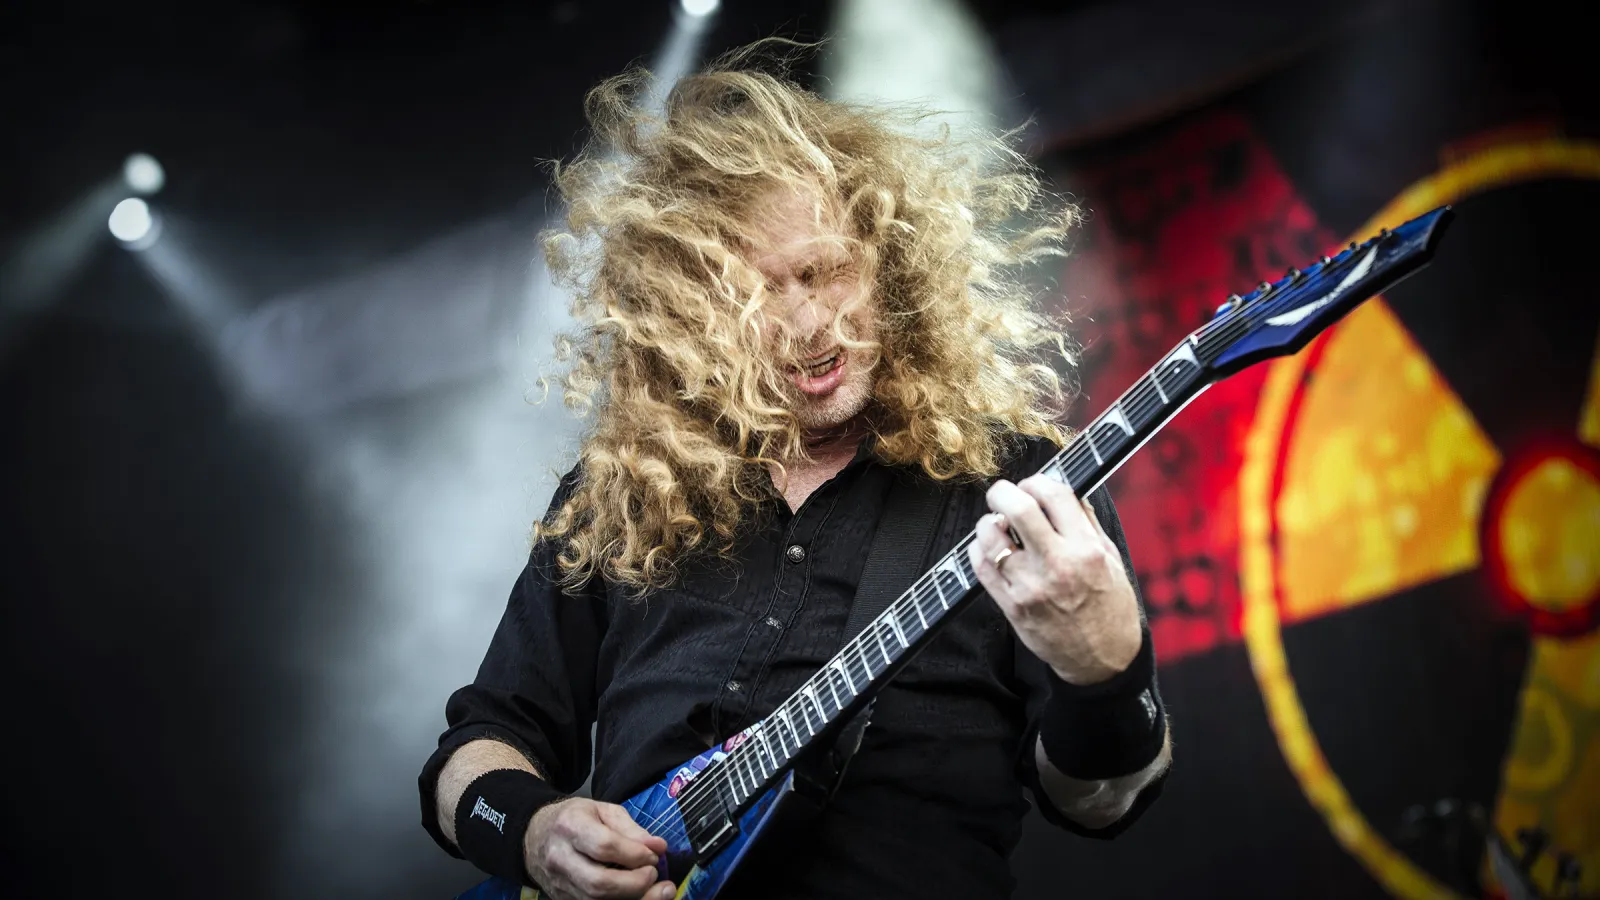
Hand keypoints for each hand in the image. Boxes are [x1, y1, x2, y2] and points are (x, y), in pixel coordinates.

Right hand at [524, 798, 674, 899]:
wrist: (535, 836)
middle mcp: (560, 858)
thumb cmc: (574, 819)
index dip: (635, 854)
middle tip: (654, 875)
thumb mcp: (603, 811)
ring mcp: (559, 884)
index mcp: (571, 826)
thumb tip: (658, 847)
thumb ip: (631, 829)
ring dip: (634, 899)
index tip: (654, 856)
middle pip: (599, 883)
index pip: (605, 846)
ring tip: (659, 892)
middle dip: (635, 884)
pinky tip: (639, 898)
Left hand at [967, 475, 1141, 684]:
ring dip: (989, 523)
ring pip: (990, 536)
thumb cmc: (1108, 608)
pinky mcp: (1011, 606)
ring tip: (998, 526)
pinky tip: (990, 550)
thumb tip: (1066, 493)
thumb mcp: (1111, 559)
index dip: (1037, 481)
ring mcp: (1030, 586)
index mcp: (1086, 549)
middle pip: (1017, 508)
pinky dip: (979, 550)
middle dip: (1003, 492)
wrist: (1101, 659)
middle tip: (1003, 495)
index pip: (1055, 495)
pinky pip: (980, 566)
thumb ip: (1087, 524)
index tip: (1033, 485)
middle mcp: (1057, 564)